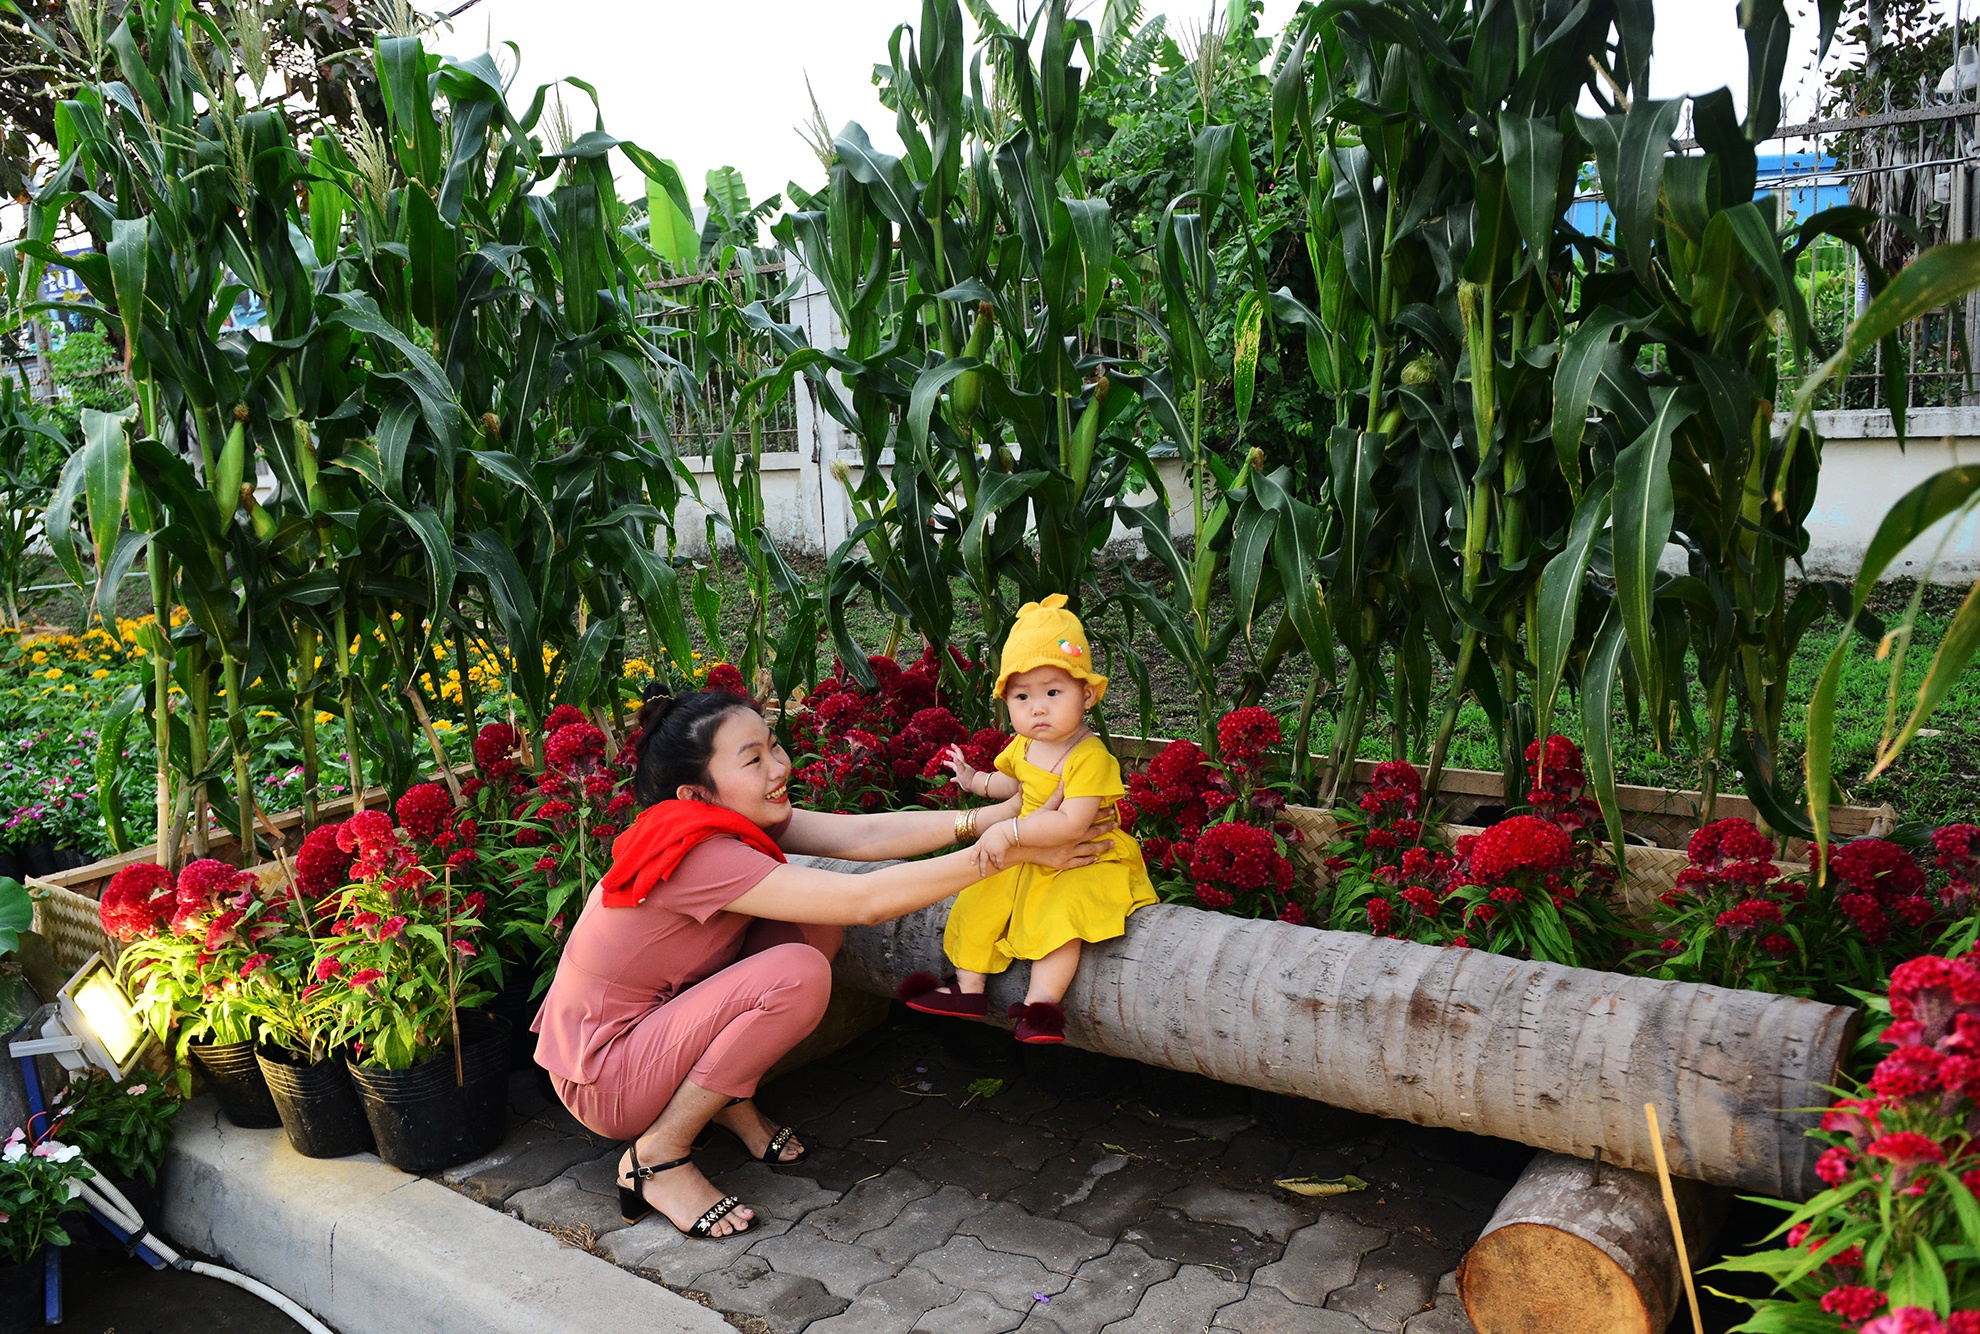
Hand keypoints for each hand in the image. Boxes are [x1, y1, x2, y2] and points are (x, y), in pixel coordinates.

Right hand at [940, 744, 982, 796]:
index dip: (955, 749)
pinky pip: (956, 778)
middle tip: (946, 751)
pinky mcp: (962, 780)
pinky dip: (953, 778)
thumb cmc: (968, 777)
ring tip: (945, 762)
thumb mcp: (962, 770)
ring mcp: (962, 773)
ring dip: (950, 764)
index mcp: (962, 764)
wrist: (975, 785)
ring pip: (955, 767)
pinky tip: (951, 780)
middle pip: (956, 759)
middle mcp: (962, 767)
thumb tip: (954, 757)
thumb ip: (959, 764)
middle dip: (951, 754)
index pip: (958, 754)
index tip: (951, 744)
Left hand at [974, 817, 1017, 872]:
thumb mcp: (990, 831)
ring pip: (992, 861)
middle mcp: (985, 847)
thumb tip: (989, 841)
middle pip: (982, 860)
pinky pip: (999, 862)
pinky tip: (1001, 868)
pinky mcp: (998, 853)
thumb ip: (988, 838)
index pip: (975, 850)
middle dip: (982, 867)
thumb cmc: (1001, 828)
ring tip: (997, 867)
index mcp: (982, 840)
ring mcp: (991, 850)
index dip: (973, 857)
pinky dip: (1000, 865)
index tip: (972, 863)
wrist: (1007, 829)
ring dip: (995, 864)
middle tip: (983, 874)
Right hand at [998, 786, 1114, 870]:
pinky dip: (1089, 860)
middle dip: (1105, 828)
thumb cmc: (1030, 825)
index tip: (1111, 810)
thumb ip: (1057, 797)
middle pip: (1092, 834)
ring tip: (1113, 843)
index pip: (1089, 818)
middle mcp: (1072, 841)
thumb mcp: (1044, 809)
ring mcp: (1068, 853)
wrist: (1018, 844)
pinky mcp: (1062, 863)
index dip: (1101, 814)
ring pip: (1089, 850)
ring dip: (1102, 846)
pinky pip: (1079, 862)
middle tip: (1116, 824)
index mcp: (1069, 827)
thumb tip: (1065, 781)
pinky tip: (1096, 859)